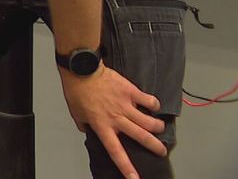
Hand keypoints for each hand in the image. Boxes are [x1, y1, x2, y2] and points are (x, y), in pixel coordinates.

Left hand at [59, 62, 164, 178]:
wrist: (82, 69)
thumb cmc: (77, 91)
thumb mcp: (76, 113)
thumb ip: (85, 125)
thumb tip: (89, 130)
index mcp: (102, 126)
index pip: (116, 151)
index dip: (126, 166)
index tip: (135, 178)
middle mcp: (116, 118)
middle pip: (141, 137)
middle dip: (154, 147)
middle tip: (162, 151)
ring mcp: (126, 105)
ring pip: (149, 121)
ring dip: (157, 127)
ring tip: (159, 128)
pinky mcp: (131, 91)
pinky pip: (149, 100)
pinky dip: (154, 104)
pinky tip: (154, 105)